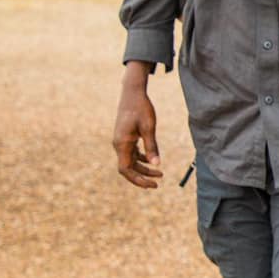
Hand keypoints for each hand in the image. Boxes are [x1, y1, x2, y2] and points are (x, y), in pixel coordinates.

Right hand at [113, 64, 161, 187]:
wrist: (132, 93)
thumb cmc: (141, 108)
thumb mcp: (149, 127)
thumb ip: (152, 146)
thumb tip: (157, 165)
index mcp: (122, 144)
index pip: (126, 170)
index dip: (138, 180)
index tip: (152, 184)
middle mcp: (119, 144)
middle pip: (128, 168)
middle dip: (142, 177)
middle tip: (158, 183)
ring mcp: (121, 141)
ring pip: (130, 161)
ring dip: (143, 169)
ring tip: (159, 174)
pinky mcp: (125, 137)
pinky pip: (131, 153)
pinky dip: (141, 159)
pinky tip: (152, 161)